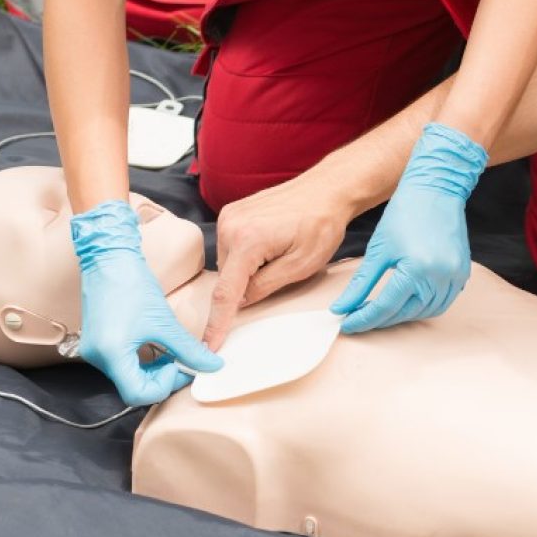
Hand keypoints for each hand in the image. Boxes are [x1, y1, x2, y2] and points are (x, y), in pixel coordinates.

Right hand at [72, 200, 222, 405]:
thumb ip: (188, 349)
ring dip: (154, 370)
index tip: (183, 368)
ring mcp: (95, 352)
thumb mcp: (165, 321)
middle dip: (163, 378)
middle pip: (134, 388)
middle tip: (183, 361)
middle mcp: (98, 358)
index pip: (139, 394)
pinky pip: (124, 364)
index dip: (166, 385)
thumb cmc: (132, 285)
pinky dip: (144, 361)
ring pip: (130, 377)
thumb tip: (211, 365)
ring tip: (173, 351)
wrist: (109, 259)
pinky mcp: (99, 344)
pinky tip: (158, 345)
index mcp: (111, 354)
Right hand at [202, 173, 350, 350]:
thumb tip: (241, 302)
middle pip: (228, 278)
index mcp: (247, 240)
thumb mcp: (301, 266)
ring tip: (281, 250)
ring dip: (248, 269)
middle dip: (248, 286)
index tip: (209, 347)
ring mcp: (228, 216)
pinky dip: (247, 255)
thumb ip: (265, 287)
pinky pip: (232, 247)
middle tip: (283, 269)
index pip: (226, 293)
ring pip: (229, 264)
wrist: (327, 189)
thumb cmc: (321, 224)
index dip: (218, 324)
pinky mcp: (232, 212)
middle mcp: (230, 225)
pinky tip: (271, 243)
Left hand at [331, 123, 486, 333]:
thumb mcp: (377, 250)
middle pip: (405, 313)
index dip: (363, 319)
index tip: (347, 325)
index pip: (384, 307)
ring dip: (402, 315)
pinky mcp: (462, 273)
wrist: (435, 189)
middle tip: (359, 317)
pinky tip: (406, 301)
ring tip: (380, 311)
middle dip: (380, 319)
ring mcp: (455, 277)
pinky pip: (442, 301)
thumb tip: (342, 308)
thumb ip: (360, 284)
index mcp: (416, 270)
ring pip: (425, 311)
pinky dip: (423, 306)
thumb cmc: (404, 214)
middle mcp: (439, 277)